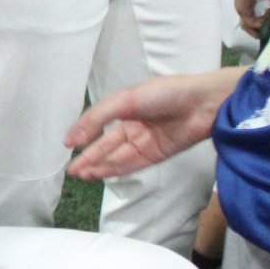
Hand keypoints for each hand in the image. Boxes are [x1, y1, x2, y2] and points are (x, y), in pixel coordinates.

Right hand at [64, 68, 244, 179]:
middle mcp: (134, 125)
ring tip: (81, 174)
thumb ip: (97, 119)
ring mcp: (145, 142)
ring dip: (99, 166)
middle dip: (89, 157)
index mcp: (126, 107)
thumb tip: (72, 139)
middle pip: (106, 145)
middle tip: (72, 170)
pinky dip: (115, 169)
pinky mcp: (157, 155)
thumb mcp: (125, 100)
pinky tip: (100, 173)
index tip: (67, 145)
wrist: (202, 104)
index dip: (83, 133)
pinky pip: (132, 164)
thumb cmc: (164, 94)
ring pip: (117, 157)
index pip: (99, 123)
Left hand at [232, 0, 269, 36]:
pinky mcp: (243, 11)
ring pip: (252, 29)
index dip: (266, 24)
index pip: (256, 20)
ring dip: (264, 29)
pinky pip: (255, 24)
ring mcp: (243, 11)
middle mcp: (245, 10)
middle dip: (264, 32)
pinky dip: (264, 21)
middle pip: (252, 29)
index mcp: (250, 4)